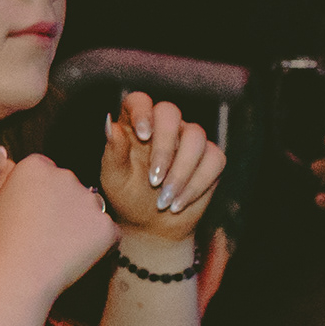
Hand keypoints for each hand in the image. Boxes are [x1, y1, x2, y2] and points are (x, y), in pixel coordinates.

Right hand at [0, 146, 123, 293]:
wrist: (17, 275)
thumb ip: (4, 176)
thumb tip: (3, 153)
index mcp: (35, 166)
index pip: (46, 172)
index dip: (38, 197)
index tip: (29, 216)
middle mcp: (65, 175)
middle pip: (70, 186)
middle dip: (61, 206)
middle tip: (42, 233)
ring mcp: (89, 200)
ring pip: (90, 207)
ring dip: (81, 222)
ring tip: (57, 246)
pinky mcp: (106, 226)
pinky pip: (107, 232)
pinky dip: (96, 244)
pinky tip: (73, 255)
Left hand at [99, 92, 226, 250]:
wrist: (151, 224)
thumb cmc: (127, 196)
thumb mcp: (114, 178)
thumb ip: (113, 152)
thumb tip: (110, 125)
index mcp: (134, 124)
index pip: (139, 100)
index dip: (143, 111)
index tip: (144, 135)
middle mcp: (163, 126)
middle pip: (170, 113)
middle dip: (164, 148)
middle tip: (153, 180)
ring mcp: (188, 139)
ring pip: (196, 136)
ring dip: (181, 171)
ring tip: (165, 200)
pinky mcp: (210, 158)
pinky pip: (214, 159)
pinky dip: (197, 184)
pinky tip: (179, 203)